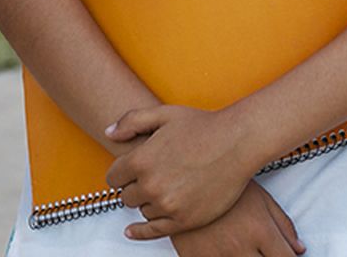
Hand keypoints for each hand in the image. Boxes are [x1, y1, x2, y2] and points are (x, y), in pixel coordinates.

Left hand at [107, 105, 254, 239]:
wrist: (237, 143)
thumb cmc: (203, 127)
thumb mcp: (162, 114)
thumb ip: (130, 121)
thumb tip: (109, 133)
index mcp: (141, 160)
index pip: (113, 178)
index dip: (121, 173)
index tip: (128, 172)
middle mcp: (151, 186)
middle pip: (126, 196)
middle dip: (134, 187)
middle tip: (150, 177)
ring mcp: (167, 205)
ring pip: (142, 211)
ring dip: (148, 202)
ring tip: (165, 187)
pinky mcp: (184, 220)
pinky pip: (153, 232)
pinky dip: (141, 232)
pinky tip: (132, 231)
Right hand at [169, 181, 303, 255]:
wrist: (181, 169)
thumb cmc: (225, 180)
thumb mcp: (260, 197)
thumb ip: (283, 224)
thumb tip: (299, 250)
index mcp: (260, 230)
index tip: (284, 254)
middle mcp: (239, 246)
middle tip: (260, 248)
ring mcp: (216, 255)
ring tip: (239, 244)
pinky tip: (222, 250)